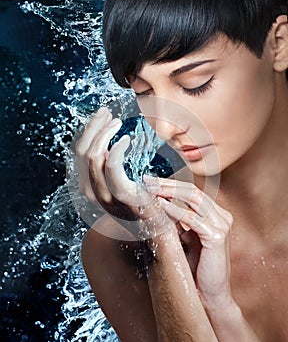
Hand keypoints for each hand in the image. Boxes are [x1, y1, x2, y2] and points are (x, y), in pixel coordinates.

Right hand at [76, 107, 170, 238]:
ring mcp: (105, 195)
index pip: (80, 152)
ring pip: (94, 155)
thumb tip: (107, 141)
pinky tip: (126, 139)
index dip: (89, 131)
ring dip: (104, 133)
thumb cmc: (141, 202)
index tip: (101, 115)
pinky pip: (112, 165)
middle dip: (94, 127)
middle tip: (108, 113)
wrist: (156, 228)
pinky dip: (117, 148)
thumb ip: (109, 167)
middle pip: (83, 150)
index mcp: (89, 186)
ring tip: (117, 122)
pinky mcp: (122, 194)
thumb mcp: (119, 183)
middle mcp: (91, 191)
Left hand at [144, 176, 233, 309]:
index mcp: (215, 214)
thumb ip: (176, 220)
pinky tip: (161, 206)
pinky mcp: (218, 236)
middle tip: (147, 180)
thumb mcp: (185, 237)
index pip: (191, 192)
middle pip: (192, 191)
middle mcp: (222, 216)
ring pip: (193, 198)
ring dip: (169, 192)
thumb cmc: (196, 267)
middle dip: (167, 184)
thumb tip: (156, 202)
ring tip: (150, 189)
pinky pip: (192, 218)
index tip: (150, 181)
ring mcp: (222, 225)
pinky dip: (175, 210)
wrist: (209, 295)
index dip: (170, 184)